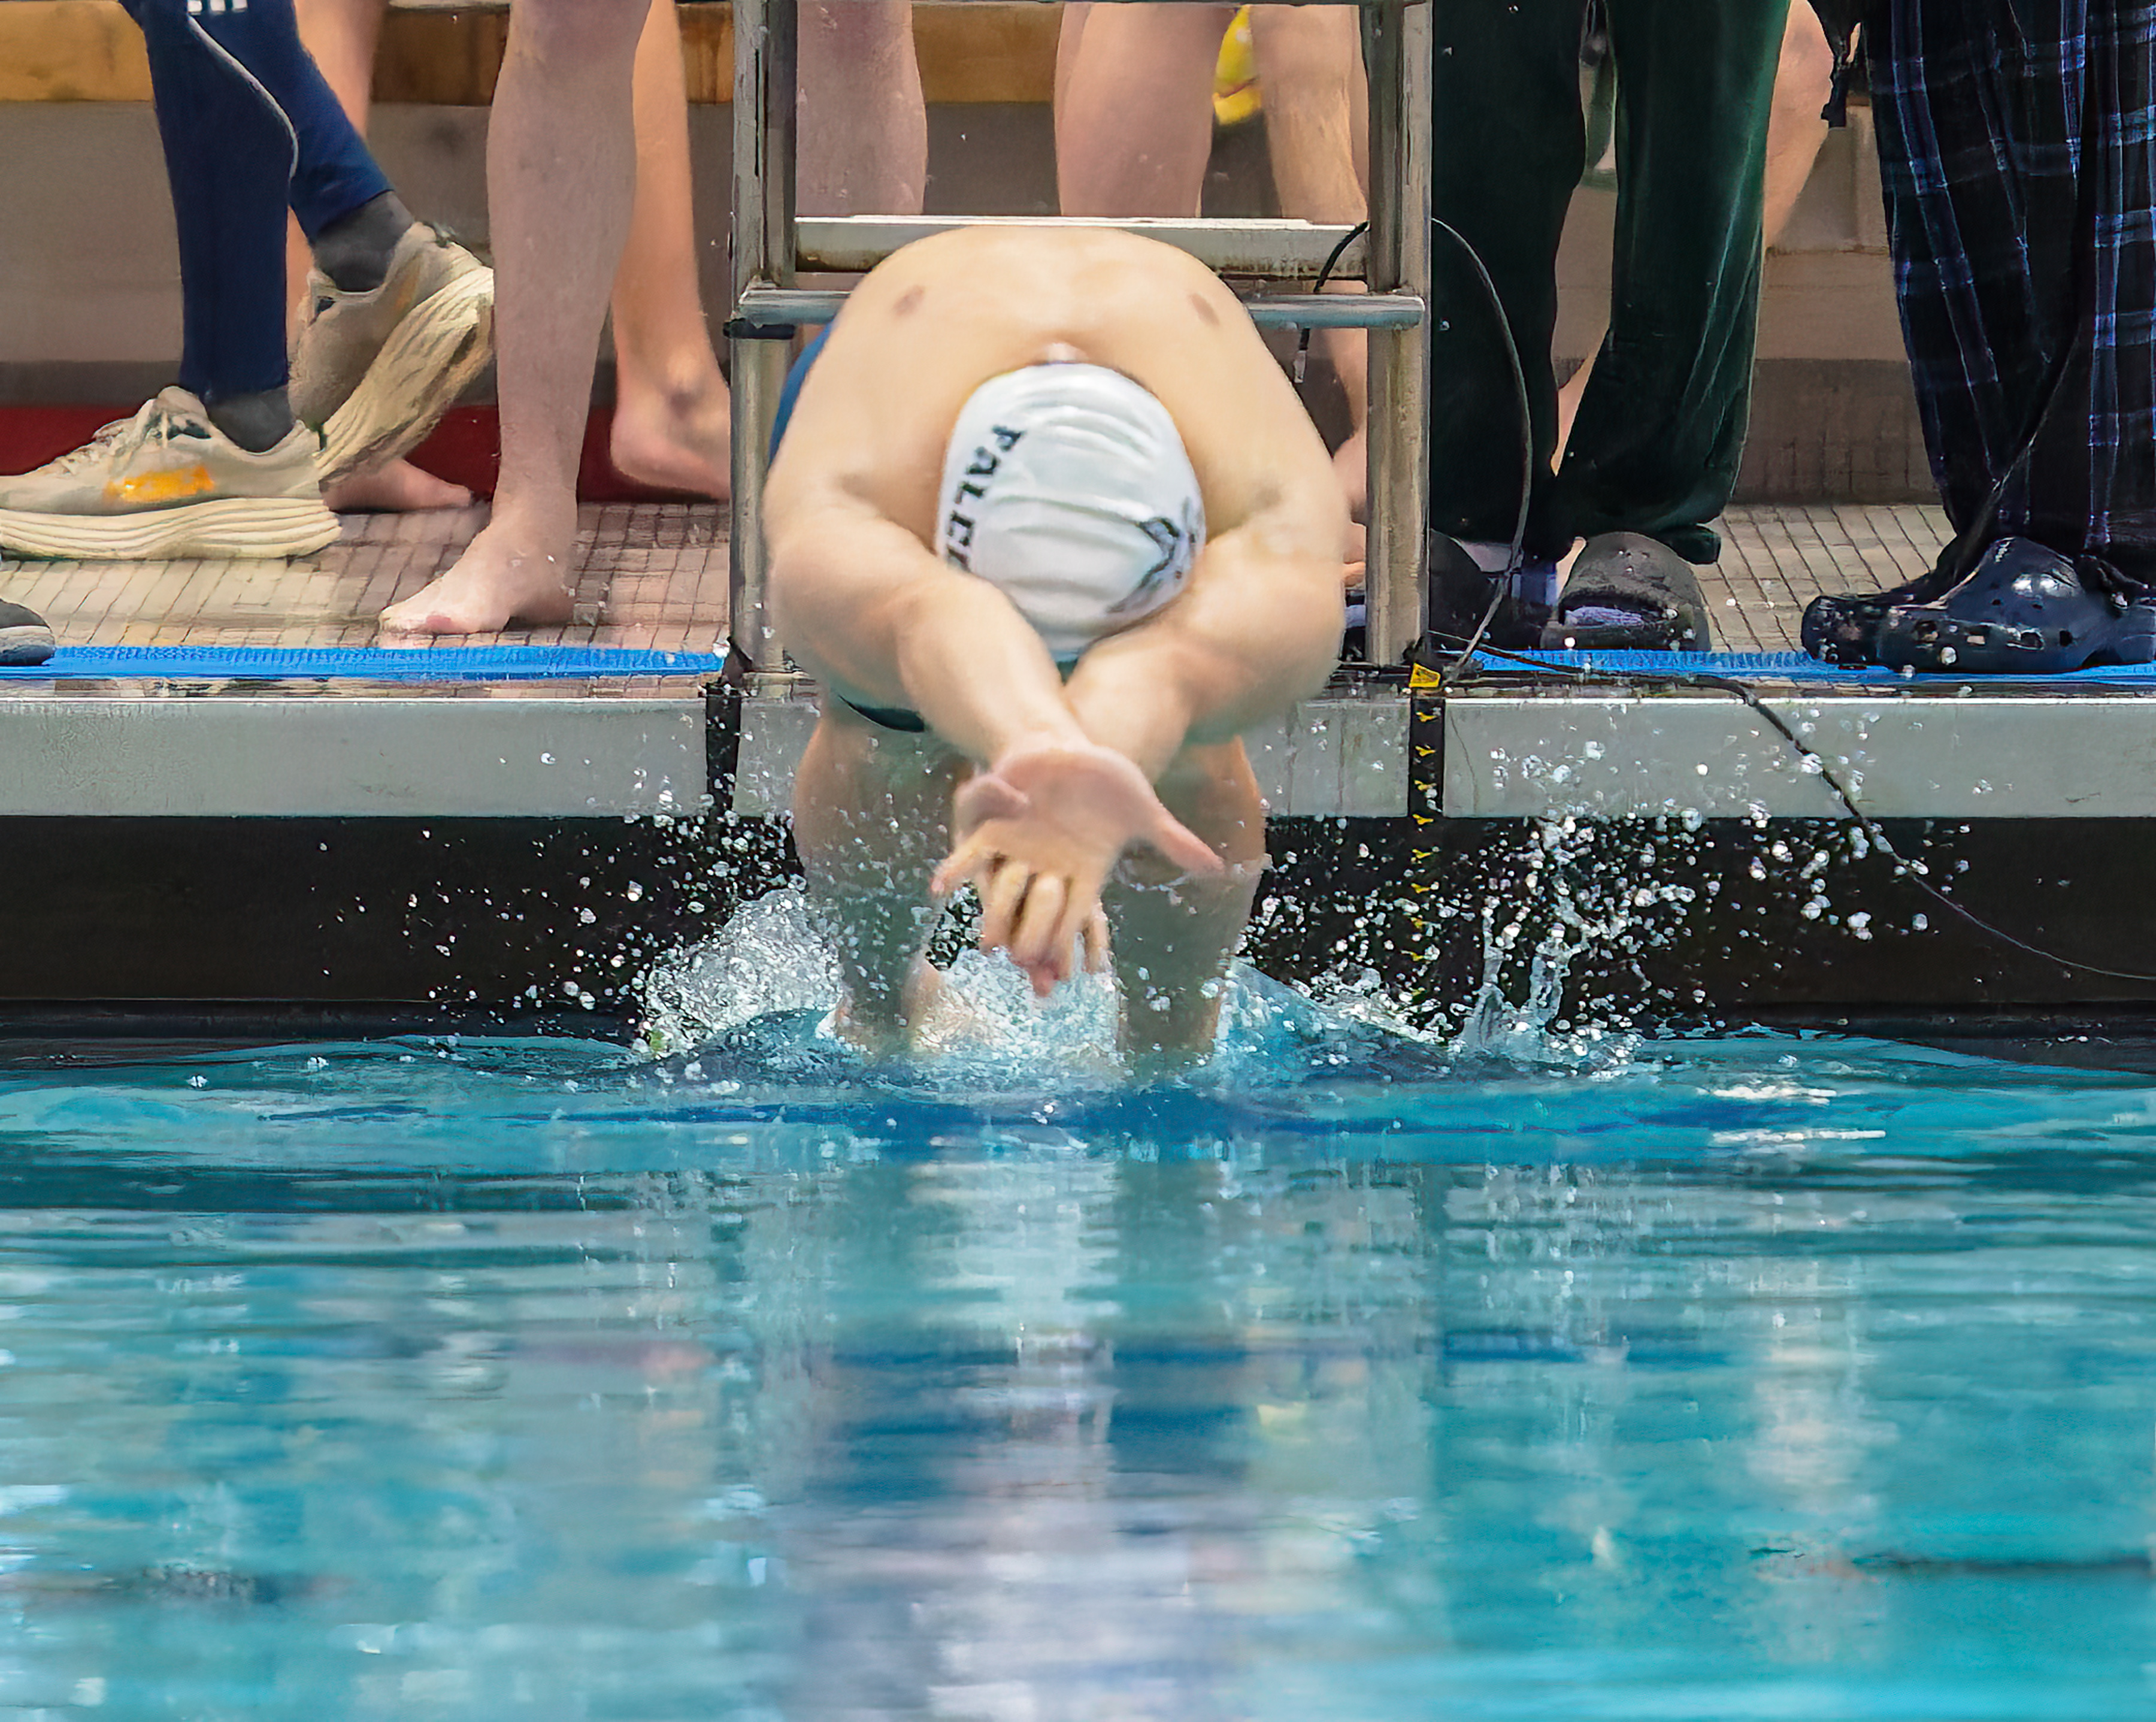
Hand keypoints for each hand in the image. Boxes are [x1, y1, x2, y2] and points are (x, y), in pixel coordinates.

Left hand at [931, 741, 1219, 995]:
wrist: (1067, 751)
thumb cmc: (1106, 782)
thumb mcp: (1142, 809)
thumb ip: (1173, 842)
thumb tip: (1219, 869)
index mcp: (1083, 872)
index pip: (1080, 915)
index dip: (1073, 943)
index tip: (1068, 974)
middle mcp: (1048, 871)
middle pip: (1039, 916)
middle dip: (1032, 945)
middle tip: (1025, 972)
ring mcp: (1018, 852)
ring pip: (1003, 894)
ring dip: (992, 918)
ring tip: (985, 946)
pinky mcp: (992, 828)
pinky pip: (970, 856)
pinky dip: (955, 869)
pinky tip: (940, 885)